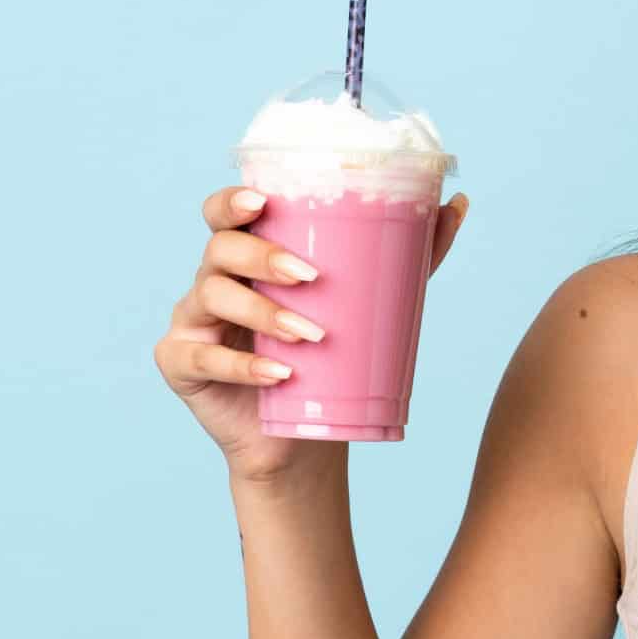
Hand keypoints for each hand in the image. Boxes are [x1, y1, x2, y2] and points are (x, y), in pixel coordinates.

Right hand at [153, 184, 468, 482]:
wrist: (307, 437)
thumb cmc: (332, 359)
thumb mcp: (374, 301)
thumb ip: (411, 254)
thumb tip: (456, 203)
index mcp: (248, 256)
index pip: (225, 213)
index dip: (232, 201)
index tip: (262, 201)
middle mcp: (213, 280)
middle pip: (221, 248)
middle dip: (263, 257)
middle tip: (310, 277)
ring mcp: (193, 321)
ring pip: (211, 295)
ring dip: (262, 312)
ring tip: (310, 336)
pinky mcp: (181, 364)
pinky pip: (201, 359)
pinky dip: (241, 366)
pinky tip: (277, 373)